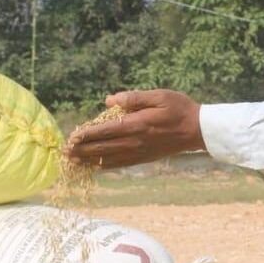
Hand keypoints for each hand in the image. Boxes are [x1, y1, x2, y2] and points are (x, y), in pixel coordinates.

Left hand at [63, 89, 205, 168]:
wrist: (198, 130)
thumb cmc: (179, 108)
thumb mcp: (159, 95)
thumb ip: (133, 98)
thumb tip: (110, 101)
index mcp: (138, 124)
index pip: (106, 131)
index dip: (87, 134)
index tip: (72, 137)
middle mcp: (136, 141)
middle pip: (104, 147)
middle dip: (82, 150)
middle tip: (65, 152)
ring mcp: (140, 152)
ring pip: (109, 159)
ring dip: (90, 160)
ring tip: (74, 162)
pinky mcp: (144, 158)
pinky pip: (121, 165)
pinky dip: (106, 167)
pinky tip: (96, 167)